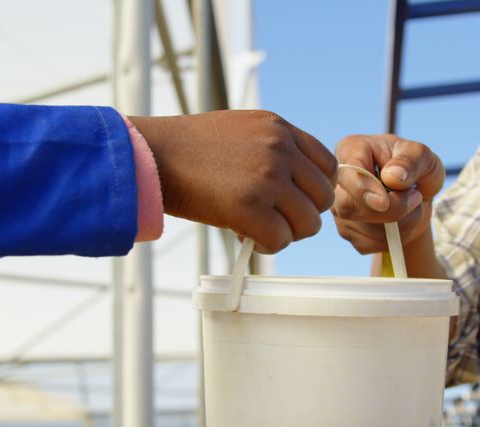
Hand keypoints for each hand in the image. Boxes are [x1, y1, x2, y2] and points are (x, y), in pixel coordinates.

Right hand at [129, 110, 336, 252]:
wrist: (152, 154)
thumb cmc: (189, 149)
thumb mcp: (241, 131)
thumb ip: (274, 150)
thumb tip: (297, 189)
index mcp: (279, 128)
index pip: (327, 166)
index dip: (316, 191)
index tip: (297, 202)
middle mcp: (280, 149)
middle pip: (323, 198)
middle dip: (302, 216)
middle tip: (275, 221)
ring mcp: (267, 177)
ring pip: (308, 223)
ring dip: (286, 233)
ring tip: (259, 229)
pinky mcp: (250, 207)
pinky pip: (281, 240)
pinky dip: (265, 246)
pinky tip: (246, 237)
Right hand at [332, 134, 444, 253]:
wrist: (416, 193)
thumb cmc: (416, 167)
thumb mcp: (423, 156)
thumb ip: (411, 161)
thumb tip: (393, 177)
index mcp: (350, 149)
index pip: (347, 172)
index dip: (364, 189)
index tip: (385, 202)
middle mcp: (338, 179)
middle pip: (349, 206)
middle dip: (388, 211)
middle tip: (416, 199)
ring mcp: (339, 207)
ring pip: (360, 228)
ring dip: (398, 226)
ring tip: (414, 207)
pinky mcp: (347, 230)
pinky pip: (367, 243)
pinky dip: (392, 239)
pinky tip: (402, 223)